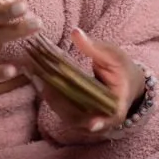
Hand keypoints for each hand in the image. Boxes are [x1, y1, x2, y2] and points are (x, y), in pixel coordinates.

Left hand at [28, 28, 145, 134]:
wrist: (124, 84)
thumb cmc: (121, 68)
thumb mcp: (113, 56)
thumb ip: (94, 47)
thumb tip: (75, 33)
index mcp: (118, 105)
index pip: (111, 117)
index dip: (101, 122)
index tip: (91, 125)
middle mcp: (103, 119)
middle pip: (80, 115)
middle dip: (60, 98)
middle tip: (42, 78)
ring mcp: (87, 122)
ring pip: (66, 113)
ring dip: (50, 94)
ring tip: (34, 73)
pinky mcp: (76, 118)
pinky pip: (61, 109)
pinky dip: (49, 95)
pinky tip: (36, 78)